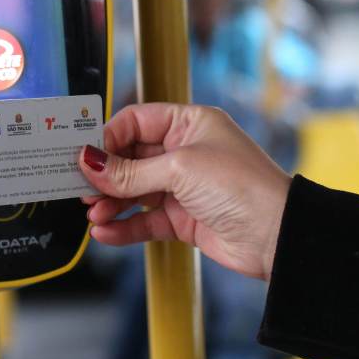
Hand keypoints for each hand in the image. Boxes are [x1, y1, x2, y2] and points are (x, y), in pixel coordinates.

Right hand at [78, 103, 291, 280]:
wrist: (278, 236)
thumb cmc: (243, 186)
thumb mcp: (180, 169)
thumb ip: (130, 171)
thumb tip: (89, 161)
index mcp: (189, 124)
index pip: (136, 122)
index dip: (109, 138)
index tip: (85, 156)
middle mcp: (185, 152)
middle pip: (130, 158)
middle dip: (105, 174)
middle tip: (80, 187)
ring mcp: (184, 187)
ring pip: (135, 191)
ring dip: (111, 202)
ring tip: (93, 213)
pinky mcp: (184, 219)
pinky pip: (145, 219)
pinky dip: (124, 226)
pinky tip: (105, 232)